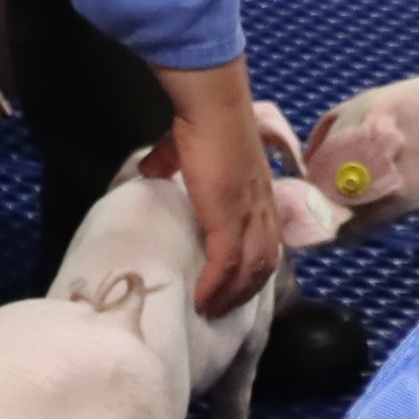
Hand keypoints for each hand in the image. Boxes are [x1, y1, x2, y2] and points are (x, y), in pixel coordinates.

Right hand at [153, 60, 286, 317]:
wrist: (212, 106)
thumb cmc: (200, 121)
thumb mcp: (186, 147)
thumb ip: (170, 161)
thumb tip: (150, 169)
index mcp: (258, 192)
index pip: (268, 238)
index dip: (255, 264)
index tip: (237, 282)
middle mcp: (261, 207)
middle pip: (266, 261)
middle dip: (246, 290)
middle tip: (223, 308)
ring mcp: (248, 215)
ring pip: (251, 270)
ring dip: (232, 295)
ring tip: (211, 311)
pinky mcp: (229, 219)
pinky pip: (227, 265)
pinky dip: (216, 286)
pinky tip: (201, 300)